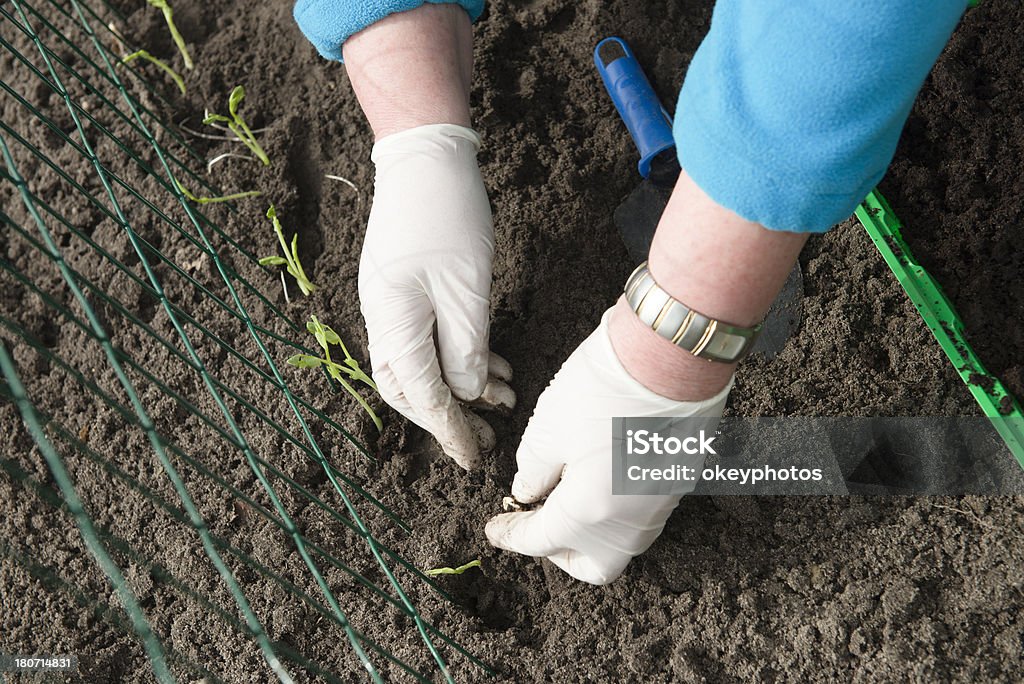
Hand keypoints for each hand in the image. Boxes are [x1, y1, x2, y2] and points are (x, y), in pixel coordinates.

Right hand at [359, 124, 514, 469]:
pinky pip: (428, 337)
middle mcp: (383, 320)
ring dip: (460, 387)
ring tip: (503, 398)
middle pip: (411, 390)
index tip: (474, 459)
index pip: (423, 396)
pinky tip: (493, 362)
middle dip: (449, 418)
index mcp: (393, 324)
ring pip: (421, 365)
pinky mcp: (406, 288)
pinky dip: (460, 356)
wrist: (425, 154)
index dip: (450, 431)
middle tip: (486, 439)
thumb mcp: (467, 289)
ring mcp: (391, 303)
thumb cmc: (446, 215)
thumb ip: (466, 349)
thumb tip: (466, 394)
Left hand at [485, 309, 730, 583]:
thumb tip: (527, 492)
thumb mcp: (549, 428)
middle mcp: (629, 522)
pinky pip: (641, 516)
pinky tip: (599, 476)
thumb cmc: (606, 387)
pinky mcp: (680, 483)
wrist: (670, 353)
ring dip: (590, 531)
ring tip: (566, 494)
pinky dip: (615, 510)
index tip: (496, 528)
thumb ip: (533, 470)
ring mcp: (660, 505)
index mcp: (590, 512)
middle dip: (560, 551)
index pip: (541, 541)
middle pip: (593, 565)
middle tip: (538, 522)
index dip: (512, 535)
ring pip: (621, 543)